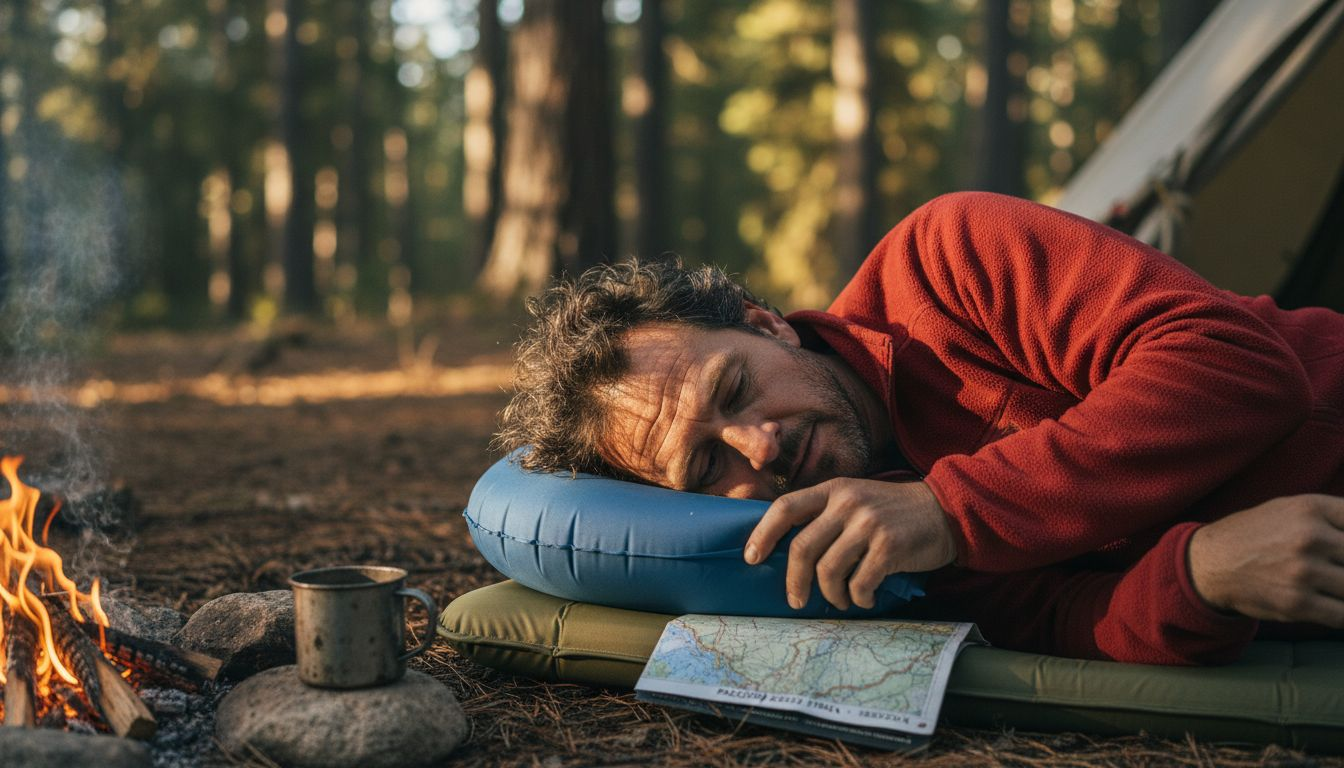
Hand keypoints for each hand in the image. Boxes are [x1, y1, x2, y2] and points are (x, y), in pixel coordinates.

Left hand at [743, 478, 957, 610]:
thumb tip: (789, 552)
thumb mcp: (857, 500)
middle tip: (796, 600)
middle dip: (794, 581)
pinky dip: (858, 598)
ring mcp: (869, 524)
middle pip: (803, 547)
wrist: (945, 510)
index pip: (786, 507)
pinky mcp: (889, 546)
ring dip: (831, 595)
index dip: (763, 534)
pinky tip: (865, 598)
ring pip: (828, 570)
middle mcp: (848, 503)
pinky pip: (859, 583)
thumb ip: (826, 516)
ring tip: (840, 601)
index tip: (751, 558)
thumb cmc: (894, 513)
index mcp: (834, 490)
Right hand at [1187, 494, 1343, 625]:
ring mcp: (1303, 572)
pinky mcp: (1296, 603)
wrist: (1212, 562)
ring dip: (1343, 589)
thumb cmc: (1258, 534)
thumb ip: (1333, 517)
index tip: (1340, 553)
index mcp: (1310, 509)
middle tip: (1334, 570)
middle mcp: (1309, 537)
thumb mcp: (1291, 509)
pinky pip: (1342, 615)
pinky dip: (1340, 613)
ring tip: (1331, 586)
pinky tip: (1330, 604)